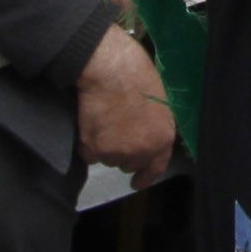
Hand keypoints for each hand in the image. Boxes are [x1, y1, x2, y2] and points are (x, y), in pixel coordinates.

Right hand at [76, 27, 176, 187]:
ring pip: (108, 158)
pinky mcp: (94, 149)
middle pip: (129, 163)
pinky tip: (91, 122)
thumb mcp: (159, 100)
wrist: (108, 68)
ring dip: (105, 146)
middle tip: (116, 133)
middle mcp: (141, 151)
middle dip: (123, 152)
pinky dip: (88, 142)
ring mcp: (117, 152)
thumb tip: (146, 131)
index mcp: (162, 138)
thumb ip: (154, 124)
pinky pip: (89, 153)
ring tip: (103, 121)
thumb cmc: (136, 73)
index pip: (156, 167)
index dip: (146, 176)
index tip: (137, 182)